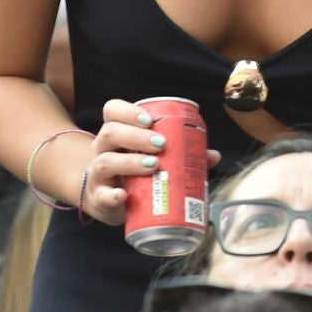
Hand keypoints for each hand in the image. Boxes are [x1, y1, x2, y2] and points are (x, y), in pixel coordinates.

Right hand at [77, 98, 222, 226]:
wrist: (106, 200)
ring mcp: (97, 174)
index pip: (112, 111)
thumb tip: (213, 155)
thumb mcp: (149, 157)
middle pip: (110, 132)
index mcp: (116, 134)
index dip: (128, 112)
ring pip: (106, 161)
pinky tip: (123, 196)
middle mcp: (102, 149)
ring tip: (153, 166)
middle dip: (136, 136)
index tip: (150, 120)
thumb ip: (180, 154)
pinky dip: (112, 196)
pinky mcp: (98, 198)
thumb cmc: (132, 172)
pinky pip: (101, 196)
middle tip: (161, 144)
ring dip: (130, 162)